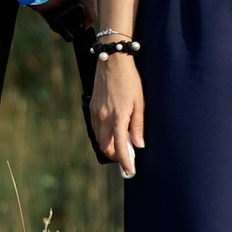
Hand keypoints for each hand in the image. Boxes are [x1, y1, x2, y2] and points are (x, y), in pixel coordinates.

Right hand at [90, 52, 143, 175]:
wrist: (112, 61)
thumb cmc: (130, 80)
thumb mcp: (139, 102)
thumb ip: (137, 125)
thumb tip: (138, 145)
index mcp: (117, 118)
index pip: (120, 147)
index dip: (125, 161)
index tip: (130, 171)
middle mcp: (103, 118)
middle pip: (106, 146)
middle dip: (115, 155)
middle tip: (127, 157)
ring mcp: (95, 113)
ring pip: (99, 138)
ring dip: (108, 145)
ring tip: (121, 144)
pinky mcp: (92, 107)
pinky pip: (94, 128)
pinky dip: (102, 134)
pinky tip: (112, 131)